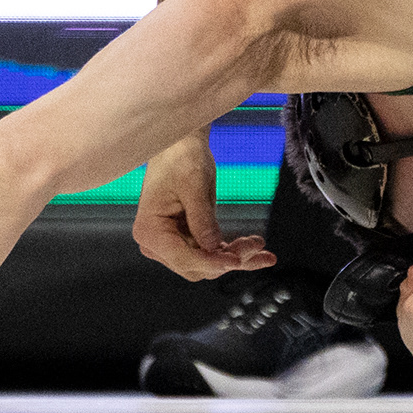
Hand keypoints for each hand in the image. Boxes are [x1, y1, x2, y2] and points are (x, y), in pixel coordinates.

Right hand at [131, 137, 272, 280]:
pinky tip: (259, 255)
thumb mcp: (193, 185)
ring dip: (237, 258)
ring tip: (262, 249)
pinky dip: (236, 254)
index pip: (182, 257)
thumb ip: (202, 219)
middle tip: (256, 245)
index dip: (211, 262)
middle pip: (197, 266)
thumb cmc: (180, 157)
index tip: (236, 261)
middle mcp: (158, 243)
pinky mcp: (189, 240)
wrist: (181, 145)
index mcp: (150, 231)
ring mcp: (173, 244)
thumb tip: (214, 248)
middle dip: (228, 259)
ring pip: (210, 264)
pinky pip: (214, 254)